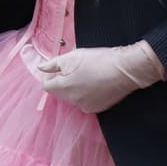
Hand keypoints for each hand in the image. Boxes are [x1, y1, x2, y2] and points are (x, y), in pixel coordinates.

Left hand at [37, 42, 165, 113]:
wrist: (125, 69)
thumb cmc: (98, 60)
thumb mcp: (71, 57)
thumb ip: (53, 64)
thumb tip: (41, 68)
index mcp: (64, 88)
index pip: (47, 86)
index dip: (49, 76)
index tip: (56, 69)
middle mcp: (73, 101)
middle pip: (59, 92)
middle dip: (62, 82)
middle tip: (73, 69)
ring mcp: (87, 106)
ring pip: (73, 97)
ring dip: (74, 88)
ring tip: (86, 75)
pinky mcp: (99, 108)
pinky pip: (85, 101)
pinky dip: (86, 94)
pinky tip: (94, 83)